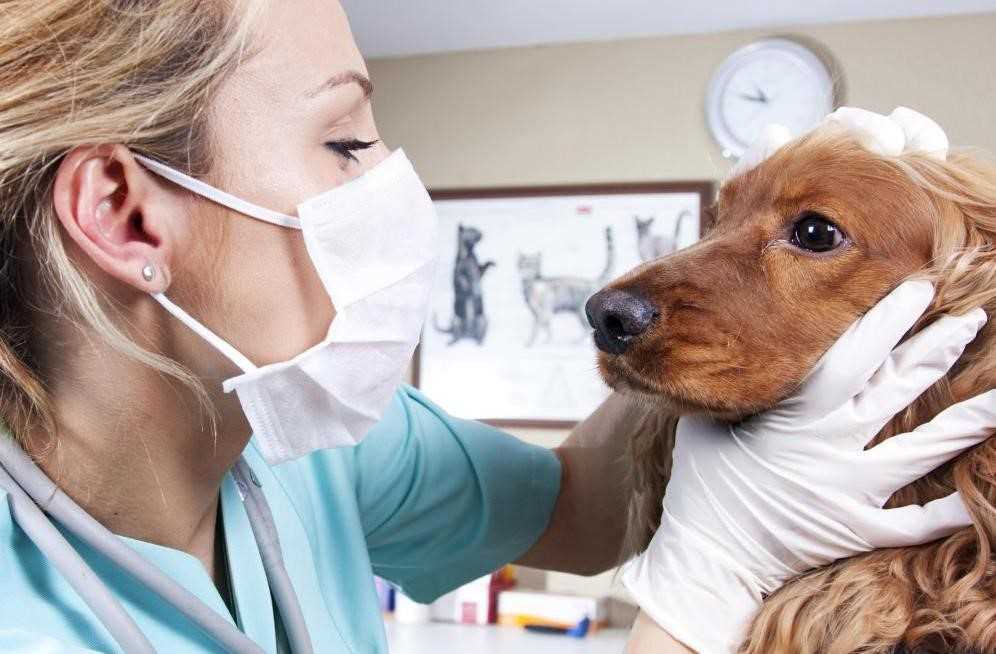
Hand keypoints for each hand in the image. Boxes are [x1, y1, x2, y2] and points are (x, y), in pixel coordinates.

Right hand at [622, 280, 995, 652]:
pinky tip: (974, 502)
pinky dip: (946, 513)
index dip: (888, 319)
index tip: (917, 288)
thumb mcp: (707, 423)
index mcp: (796, 416)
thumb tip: (737, 350)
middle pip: (897, 389)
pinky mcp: (857, 529)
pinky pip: (914, 523)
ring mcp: (850, 491)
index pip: (854, 355)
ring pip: (922, 451)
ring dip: (965, 423)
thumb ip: (734, 389)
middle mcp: (832, 446)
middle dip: (935, 349)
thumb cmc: (702, 484)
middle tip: (969, 318)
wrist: (708, 558)